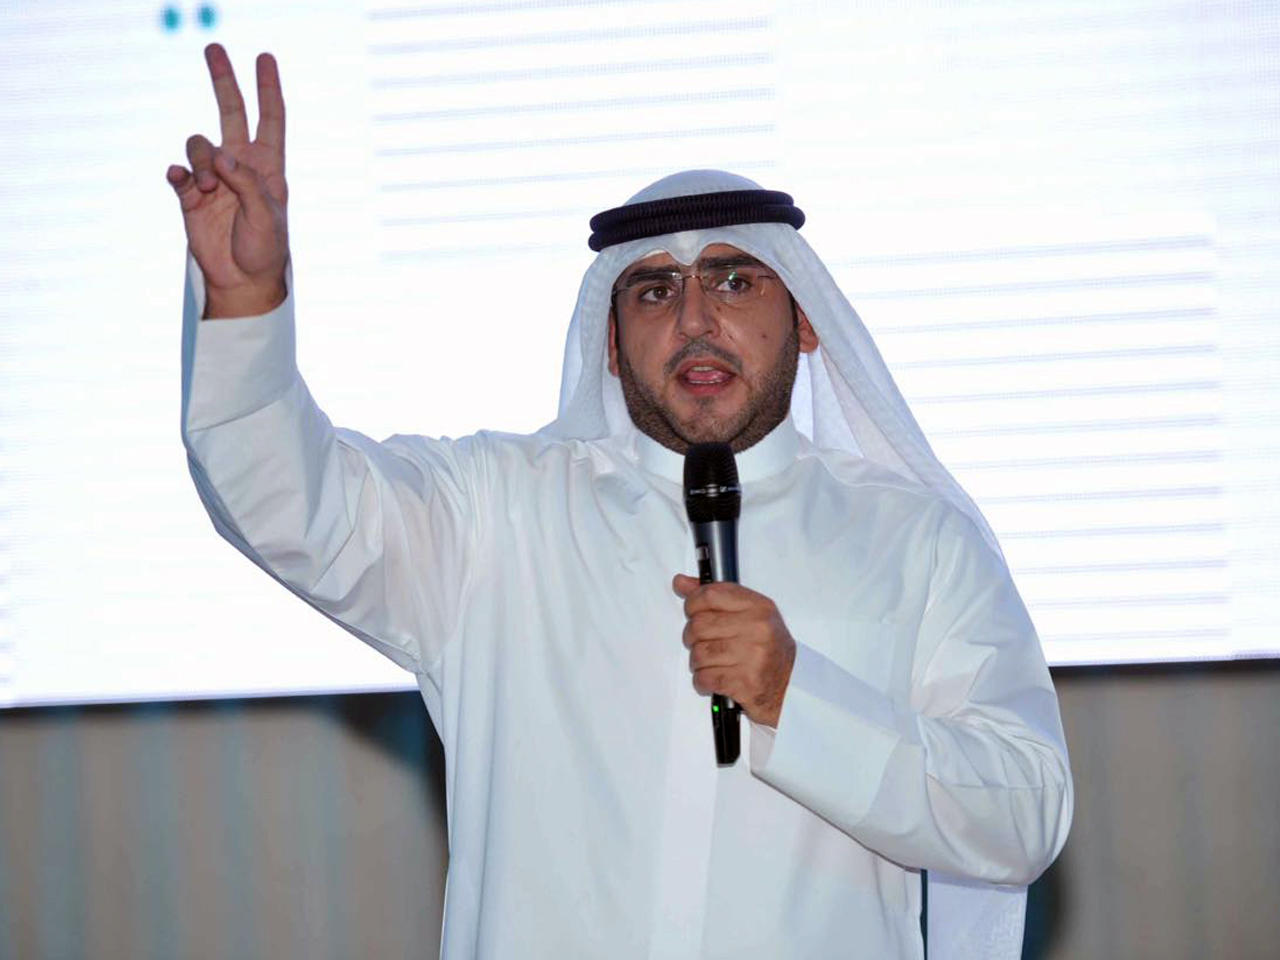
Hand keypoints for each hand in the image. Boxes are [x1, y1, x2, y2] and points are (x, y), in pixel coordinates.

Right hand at [166, 44, 289, 316]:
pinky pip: (178, 172)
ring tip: (210, 189)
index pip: (271, 119)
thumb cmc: (265, 251)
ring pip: (199, 145)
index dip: (268, 88)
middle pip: (231, 113)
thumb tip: (223, 155)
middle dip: (223, 81)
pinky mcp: (190, 196)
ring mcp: (214, 179)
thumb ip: (247, 184)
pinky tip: (182, 182)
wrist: (242, 281)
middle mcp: (240, 167)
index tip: (264, 58)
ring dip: (202, 161)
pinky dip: (178, 174)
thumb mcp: (267, 218)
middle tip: (213, 48)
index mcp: (268, 168)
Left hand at [672, 574, 795, 727]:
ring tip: (711, 662)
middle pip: (699, 625)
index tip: (693, 611)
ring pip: (698, 653)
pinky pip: (704, 677)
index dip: (692, 603)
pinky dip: (702, 680)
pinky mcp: (745, 683)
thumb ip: (715, 596)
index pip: (710, 594)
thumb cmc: (768, 647)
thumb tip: (680, 582)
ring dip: (697, 661)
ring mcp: (752, 657)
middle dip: (692, 636)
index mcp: (759, 607)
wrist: (791, 684)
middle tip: (702, 641)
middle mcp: (758, 629)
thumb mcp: (750, 613)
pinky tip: (713, 678)